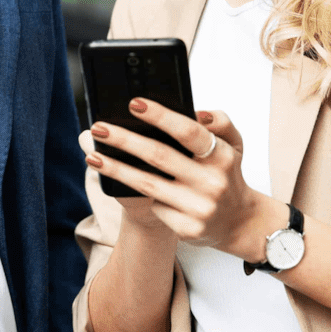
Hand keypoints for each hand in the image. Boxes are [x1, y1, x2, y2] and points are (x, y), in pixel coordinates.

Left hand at [80, 102, 268, 260]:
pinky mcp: (188, 229)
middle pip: (159, 156)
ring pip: (147, 184)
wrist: (238, 221)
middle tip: (99, 128)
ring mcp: (200, 208)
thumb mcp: (234, 144)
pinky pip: (155, 206)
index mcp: (221, 156)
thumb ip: (219, 121)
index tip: (134, 103)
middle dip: (124, 140)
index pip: (188, 131)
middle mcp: (212, 182)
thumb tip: (196, 113)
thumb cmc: (226, 174)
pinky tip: (132, 188)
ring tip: (92, 156)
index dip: (160, 116)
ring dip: (116, 169)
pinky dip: (145, 195)